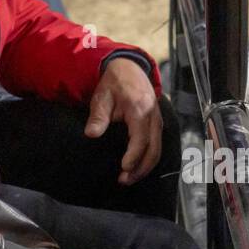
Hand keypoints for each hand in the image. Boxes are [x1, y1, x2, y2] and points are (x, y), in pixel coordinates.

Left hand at [85, 58, 161, 184]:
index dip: (134, 156)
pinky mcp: (157, 124)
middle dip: (140, 168)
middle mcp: (154, 117)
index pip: (141, 139)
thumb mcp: (102, 97)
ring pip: (157, 150)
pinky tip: (136, 168)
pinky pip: (157, 146)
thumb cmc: (114, 84)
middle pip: (153, 150)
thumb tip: (91, 134)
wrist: (129, 68)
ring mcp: (158, 121)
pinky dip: (148, 159)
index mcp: (141, 110)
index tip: (123, 168)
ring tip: (129, 178)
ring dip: (145, 167)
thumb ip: (98, 117)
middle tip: (124, 180)